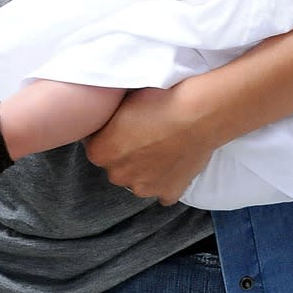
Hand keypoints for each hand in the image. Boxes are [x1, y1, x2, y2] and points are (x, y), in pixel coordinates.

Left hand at [84, 79, 216, 204]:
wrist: (197, 114)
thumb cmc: (159, 100)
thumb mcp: (121, 101)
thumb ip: (107, 120)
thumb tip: (106, 120)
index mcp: (101, 152)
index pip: (95, 146)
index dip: (108, 135)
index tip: (122, 125)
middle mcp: (118, 175)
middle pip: (117, 166)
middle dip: (126, 154)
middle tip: (145, 134)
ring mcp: (144, 187)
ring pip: (138, 180)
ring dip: (146, 169)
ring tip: (162, 146)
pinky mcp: (168, 192)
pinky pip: (163, 190)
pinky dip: (167, 179)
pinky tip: (175, 160)